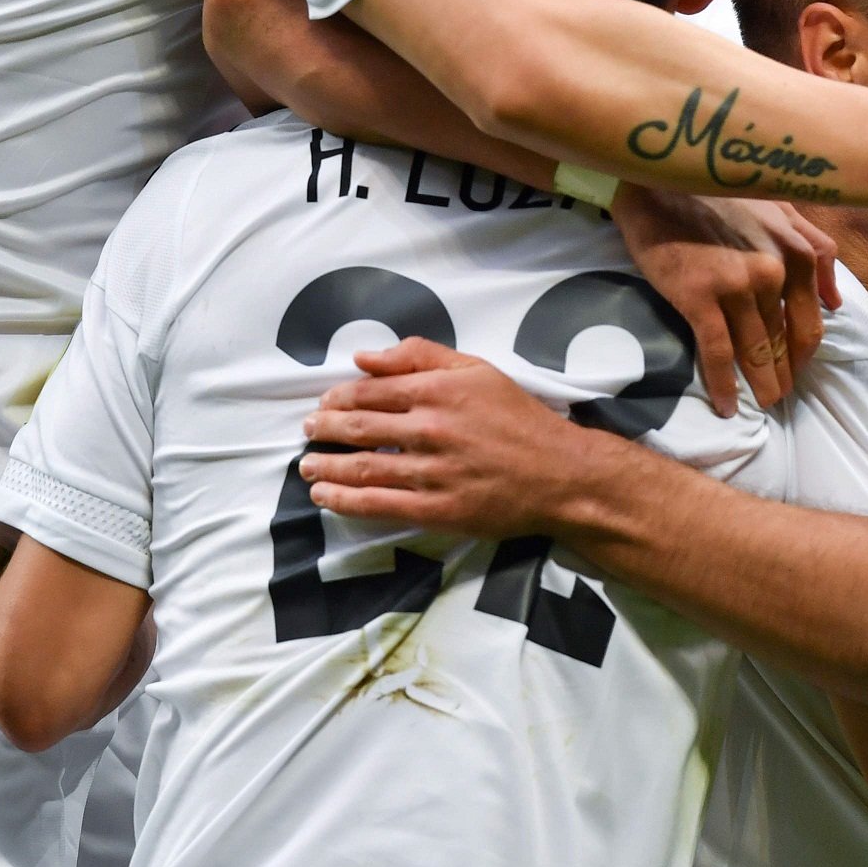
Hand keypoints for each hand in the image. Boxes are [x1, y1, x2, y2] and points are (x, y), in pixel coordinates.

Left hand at [298, 336, 613, 535]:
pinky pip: (378, 504)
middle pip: (358, 427)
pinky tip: (325, 496)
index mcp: (438, 391)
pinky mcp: (436, 509)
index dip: (338, 397)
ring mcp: (431, 472)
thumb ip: (421, 357)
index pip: (370, 390)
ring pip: (361, 467)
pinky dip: (344, 501)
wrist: (560, 475)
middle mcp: (430, 430)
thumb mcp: (478, 371)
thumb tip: (364, 357)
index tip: (325, 403)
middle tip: (308, 431)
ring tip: (307, 466)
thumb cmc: (520, 419)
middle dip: (324, 429)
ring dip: (325, 467)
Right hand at [612, 187, 838, 415]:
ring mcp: (738, 285)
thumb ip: (816, 250)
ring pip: (756, 349)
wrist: (661, 178)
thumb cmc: (719, 192)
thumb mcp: (781, 209)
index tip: (794, 367)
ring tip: (764, 404)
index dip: (803, 351)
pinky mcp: (700, 296)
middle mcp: (774, 270)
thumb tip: (835, 303)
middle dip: (784, 373)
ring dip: (761, 383)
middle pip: (785, 340)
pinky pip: (718, 352)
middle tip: (779, 396)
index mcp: (797, 251)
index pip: (810, 320)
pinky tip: (728, 405)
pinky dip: (723, 384)